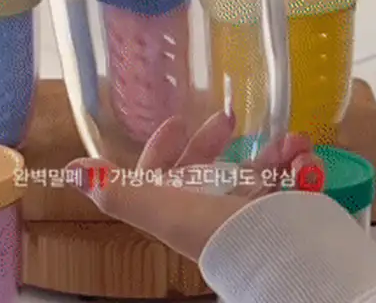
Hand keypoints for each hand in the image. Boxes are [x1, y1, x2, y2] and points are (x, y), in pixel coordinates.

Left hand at [67, 111, 321, 261]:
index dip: (163, 148)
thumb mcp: (158, 205)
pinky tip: (306, 157)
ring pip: (257, 171)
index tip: (176, 121)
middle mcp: (211, 208)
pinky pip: (293, 182)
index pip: (163, 175)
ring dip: (273, 152)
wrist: (274, 256)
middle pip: (208, 168)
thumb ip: (115, 189)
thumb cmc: (211, 226)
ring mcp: (248, 210)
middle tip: (229, 118)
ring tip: (291, 141)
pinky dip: (301, 166)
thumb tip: (69, 170)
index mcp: (180, 205)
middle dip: (215, 140)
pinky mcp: (283, 210)